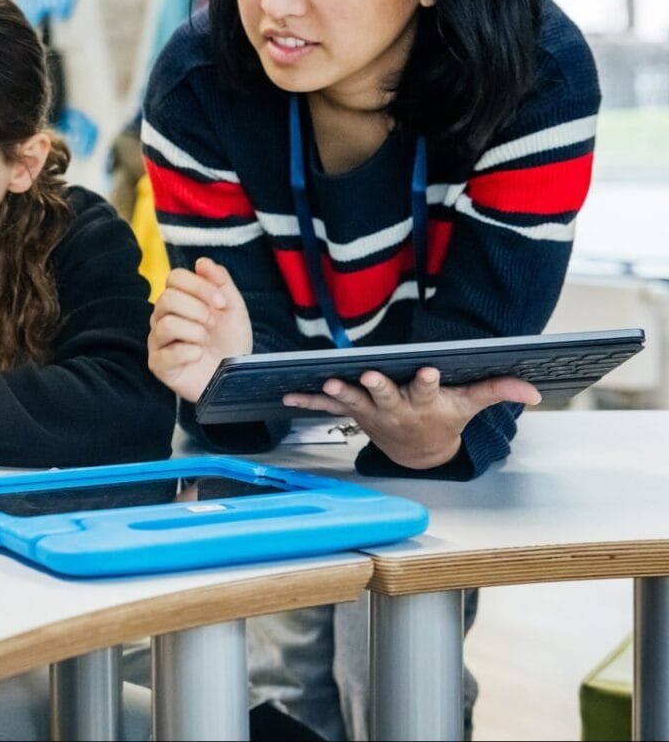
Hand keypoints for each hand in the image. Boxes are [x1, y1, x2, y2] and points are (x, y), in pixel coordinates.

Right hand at [148, 258, 252, 401]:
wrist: (235, 376)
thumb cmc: (230, 342)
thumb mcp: (233, 308)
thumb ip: (220, 282)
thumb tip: (201, 261)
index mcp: (178, 299)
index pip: (175, 277)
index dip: (200, 286)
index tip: (221, 302)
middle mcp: (163, 316)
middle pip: (167, 298)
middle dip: (198, 310)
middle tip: (213, 323)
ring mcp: (158, 340)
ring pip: (166, 324)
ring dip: (195, 332)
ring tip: (206, 340)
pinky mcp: (158, 364)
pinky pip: (168, 352)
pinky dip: (191, 353)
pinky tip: (198, 356)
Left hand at [284, 368, 540, 468]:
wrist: (418, 452)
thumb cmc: (443, 418)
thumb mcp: (470, 404)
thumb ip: (498, 390)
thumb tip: (535, 391)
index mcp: (425, 402)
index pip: (427, 389)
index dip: (426, 380)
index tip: (426, 369)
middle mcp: (396, 408)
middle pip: (385, 394)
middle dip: (376, 385)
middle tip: (367, 375)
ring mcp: (371, 411)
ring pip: (353, 401)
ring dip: (338, 393)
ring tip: (326, 384)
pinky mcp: (353, 412)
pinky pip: (327, 409)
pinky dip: (307, 402)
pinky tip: (286, 395)